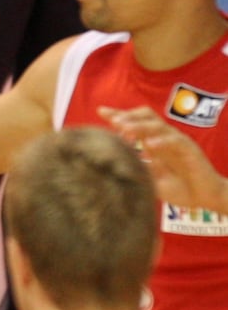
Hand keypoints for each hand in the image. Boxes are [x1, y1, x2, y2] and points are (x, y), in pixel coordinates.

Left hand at [99, 105, 227, 212]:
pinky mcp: (191, 151)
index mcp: (154, 142)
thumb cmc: (179, 189)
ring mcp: (178, 142)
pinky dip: (162, 141)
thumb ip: (136, 168)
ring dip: (139, 125)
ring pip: (158, 125)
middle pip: (146, 116)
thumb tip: (112, 162)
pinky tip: (150, 144)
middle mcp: (164, 138)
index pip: (135, 122)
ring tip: (123, 128)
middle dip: (128, 115)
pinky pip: (176, 142)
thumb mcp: (151, 179)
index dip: (118, 116)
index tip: (101, 111)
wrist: (207, 199)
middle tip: (112, 120)